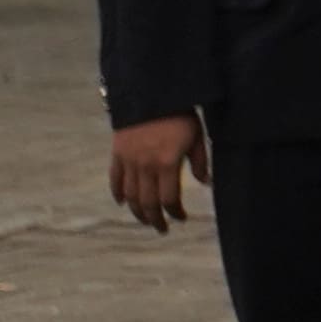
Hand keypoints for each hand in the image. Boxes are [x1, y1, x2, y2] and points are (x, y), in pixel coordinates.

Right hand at [108, 115, 202, 231]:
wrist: (151, 93)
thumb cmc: (180, 114)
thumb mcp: (196, 137)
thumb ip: (199, 162)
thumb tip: (206, 183)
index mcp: (167, 163)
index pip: (169, 199)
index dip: (175, 212)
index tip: (181, 218)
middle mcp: (145, 166)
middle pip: (147, 202)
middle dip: (155, 219)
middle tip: (162, 229)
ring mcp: (129, 160)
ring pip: (130, 195)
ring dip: (137, 211)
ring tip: (146, 220)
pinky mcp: (117, 153)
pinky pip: (115, 178)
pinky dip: (117, 193)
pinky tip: (123, 202)